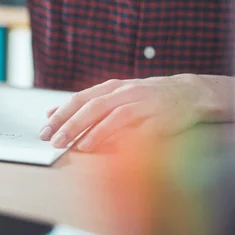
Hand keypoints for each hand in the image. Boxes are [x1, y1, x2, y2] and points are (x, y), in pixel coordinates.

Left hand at [40, 74, 234, 151]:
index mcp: (112, 87)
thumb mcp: (115, 95)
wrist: (190, 93)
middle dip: (71, 124)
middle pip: (93, 106)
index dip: (61, 114)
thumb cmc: (147, 98)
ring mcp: (144, 102)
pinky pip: (139, 127)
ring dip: (93, 131)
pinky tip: (110, 147)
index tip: (44, 129)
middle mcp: (126, 91)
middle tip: (54, 140)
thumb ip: (85, 104)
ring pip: (113, 115)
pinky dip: (123, 136)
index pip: (80, 99)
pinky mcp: (161, 116)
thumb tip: (51, 112)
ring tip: (77, 146)